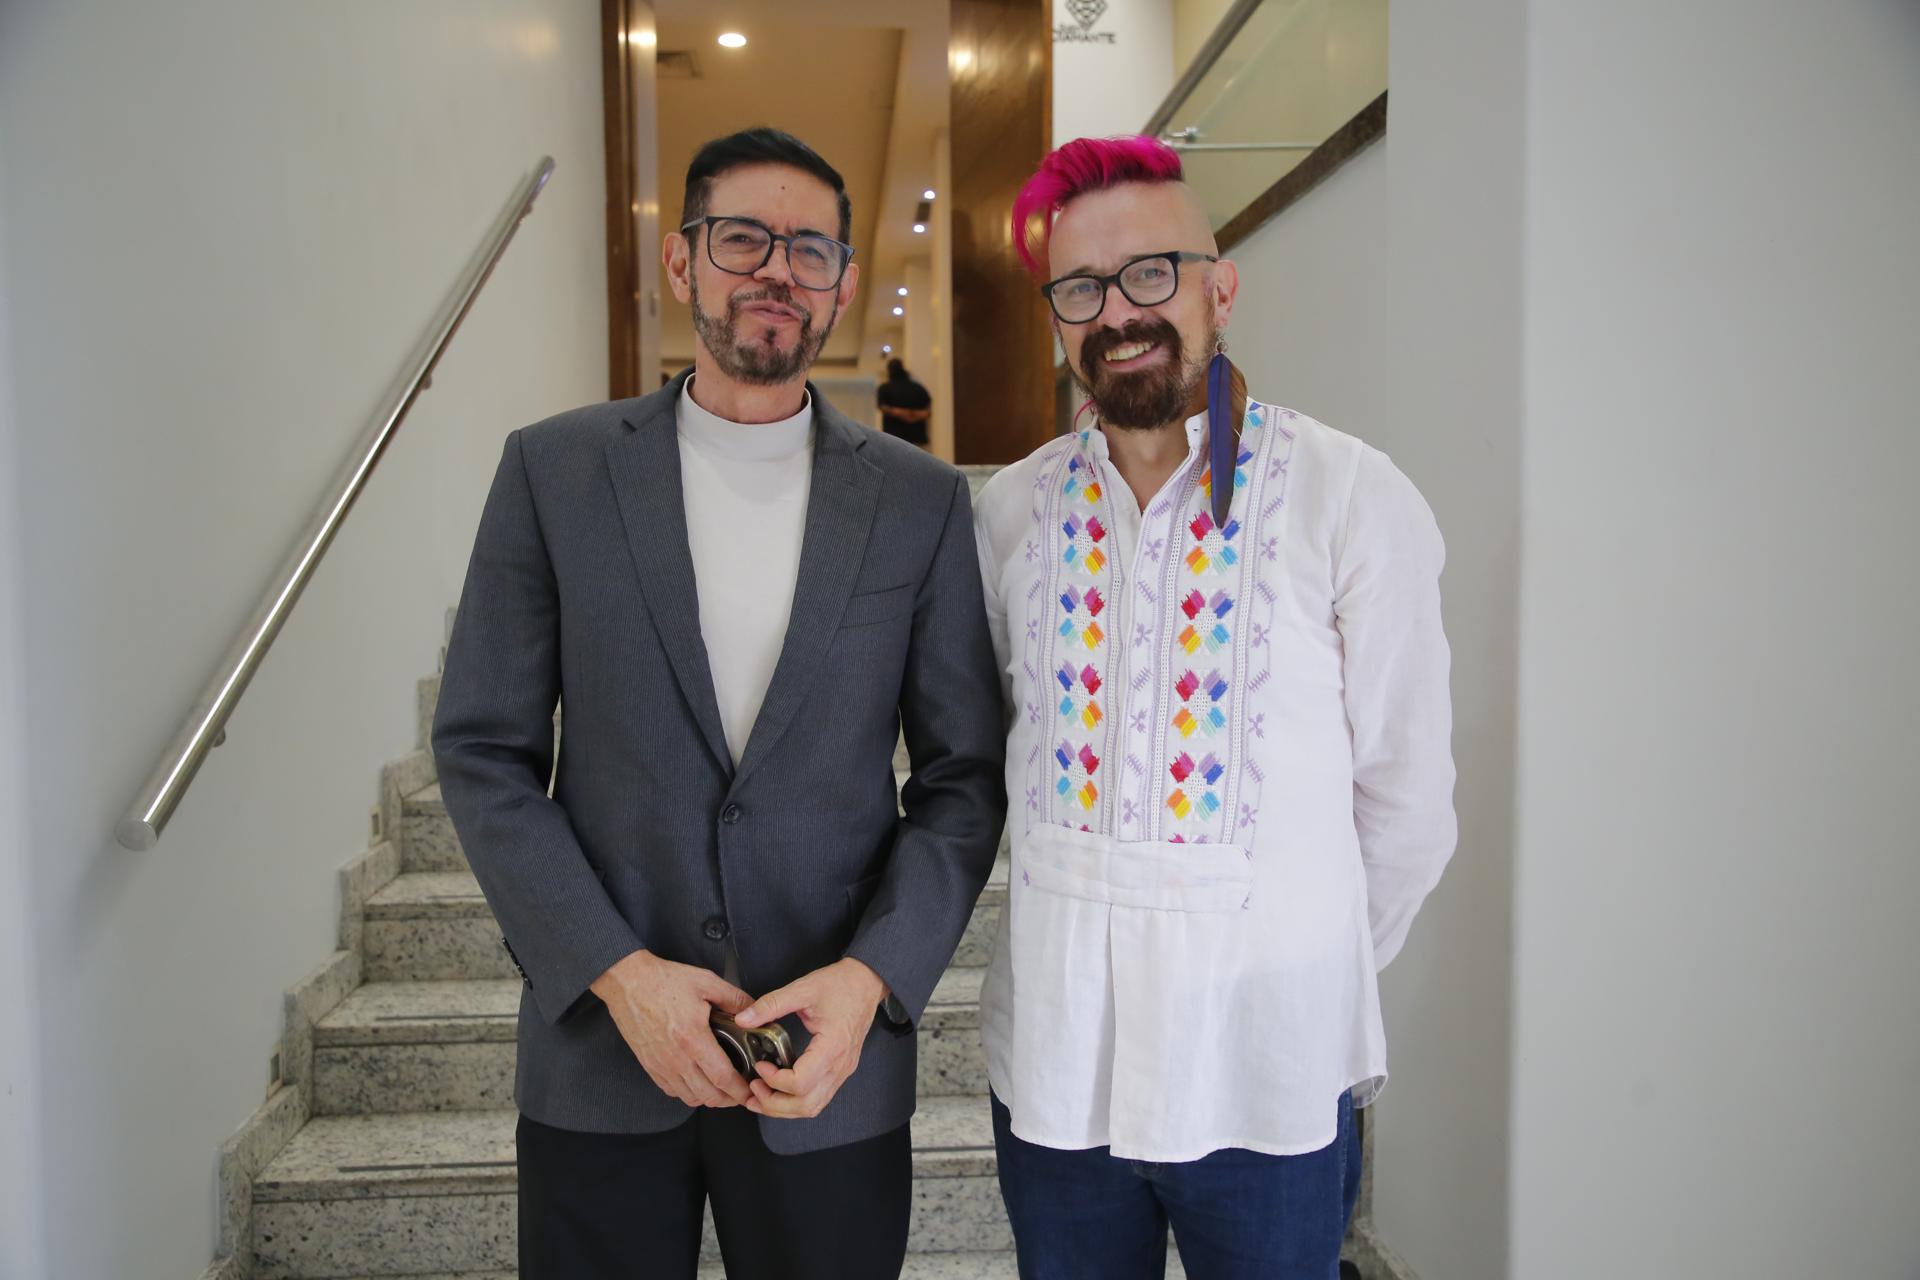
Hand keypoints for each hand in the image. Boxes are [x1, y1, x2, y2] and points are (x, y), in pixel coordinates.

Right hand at [591, 949, 754, 1108]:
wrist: (627, 981)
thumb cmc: (663, 981)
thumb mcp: (706, 982)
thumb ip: (734, 998)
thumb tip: (754, 1011)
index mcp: (693, 1038)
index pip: (723, 1078)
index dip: (740, 1090)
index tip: (750, 1091)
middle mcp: (676, 1058)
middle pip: (708, 1096)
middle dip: (729, 1099)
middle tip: (740, 1091)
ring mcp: (660, 1065)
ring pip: (689, 1097)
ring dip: (708, 1098)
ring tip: (721, 1088)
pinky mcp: (649, 1065)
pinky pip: (671, 1090)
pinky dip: (687, 1092)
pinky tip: (696, 1080)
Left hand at [736, 957, 889, 1118]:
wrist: (867, 982)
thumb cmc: (841, 985)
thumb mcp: (803, 989)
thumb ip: (772, 1004)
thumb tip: (744, 1019)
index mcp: (832, 1046)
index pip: (801, 1083)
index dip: (774, 1080)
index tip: (760, 1065)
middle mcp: (840, 1065)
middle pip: (805, 1105)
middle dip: (774, 1104)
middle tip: (753, 1089)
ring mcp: (842, 1071)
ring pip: (812, 1107)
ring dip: (784, 1108)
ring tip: (762, 1095)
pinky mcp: (841, 1070)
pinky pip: (819, 1097)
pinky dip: (797, 1102)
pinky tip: (780, 1091)